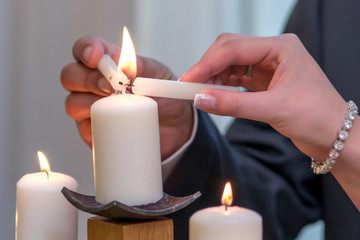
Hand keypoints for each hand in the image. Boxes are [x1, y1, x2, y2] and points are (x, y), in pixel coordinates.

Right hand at [61, 36, 192, 158]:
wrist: (176, 128)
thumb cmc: (165, 97)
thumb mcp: (160, 76)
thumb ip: (143, 67)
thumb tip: (124, 65)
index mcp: (109, 63)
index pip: (86, 49)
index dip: (86, 49)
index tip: (96, 57)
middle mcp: (93, 83)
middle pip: (70, 75)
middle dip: (87, 79)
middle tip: (111, 87)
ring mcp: (90, 108)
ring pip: (72, 103)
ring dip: (88, 103)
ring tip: (113, 106)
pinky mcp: (94, 131)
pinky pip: (84, 128)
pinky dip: (94, 124)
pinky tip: (110, 123)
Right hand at [181, 33, 345, 158]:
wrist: (334, 136)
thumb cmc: (319, 117)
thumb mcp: (273, 110)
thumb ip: (234, 104)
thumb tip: (202, 99)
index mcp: (281, 48)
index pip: (234, 49)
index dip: (207, 64)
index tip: (188, 79)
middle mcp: (274, 52)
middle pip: (230, 50)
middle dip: (208, 67)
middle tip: (190, 85)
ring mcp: (269, 66)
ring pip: (231, 63)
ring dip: (214, 76)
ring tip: (200, 92)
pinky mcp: (265, 81)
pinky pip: (237, 77)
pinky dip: (223, 85)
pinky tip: (214, 93)